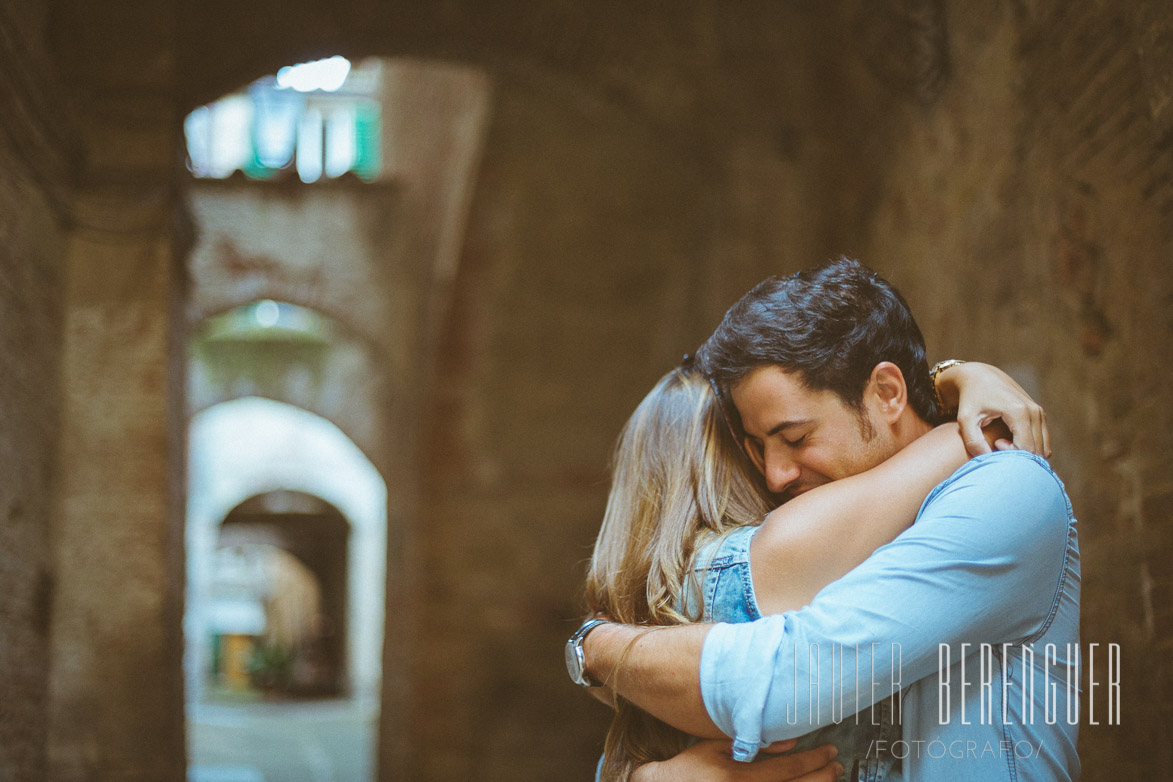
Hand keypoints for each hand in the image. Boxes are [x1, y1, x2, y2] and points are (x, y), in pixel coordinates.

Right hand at [632, 739, 841, 781]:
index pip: (789, 768)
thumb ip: (752, 744)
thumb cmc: (690, 768)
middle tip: (837, 766)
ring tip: (829, 779)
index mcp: (739, 778)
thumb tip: (790, 742)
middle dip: (823, 776)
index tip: (830, 751)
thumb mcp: (715, 747)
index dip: (815, 760)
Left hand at [937, 362, 1050, 457]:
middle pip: (1037, 450)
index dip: (1011, 455)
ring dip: (1025, 453)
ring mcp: (1040, 412)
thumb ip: (973, 441)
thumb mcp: (965, 419)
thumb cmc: (970, 399)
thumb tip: (987, 459)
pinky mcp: (1040, 414)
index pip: (1026, 448)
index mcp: (1019, 412)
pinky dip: (1029, 447)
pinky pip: (1042, 440)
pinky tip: (1009, 441)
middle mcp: (1034, 411)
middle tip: (997, 446)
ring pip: (1043, 447)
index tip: (994, 444)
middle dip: (1018, 457)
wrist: (979, 376)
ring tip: (1002, 443)